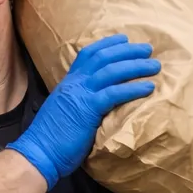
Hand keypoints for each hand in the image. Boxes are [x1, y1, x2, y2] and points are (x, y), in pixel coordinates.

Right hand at [9, 35, 160, 188]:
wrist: (38, 153)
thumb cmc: (51, 140)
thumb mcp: (64, 112)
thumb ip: (78, 103)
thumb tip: (94, 104)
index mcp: (68, 84)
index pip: (87, 54)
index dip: (107, 44)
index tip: (124, 39)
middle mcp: (74, 84)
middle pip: (103, 57)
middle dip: (127, 50)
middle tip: (147, 49)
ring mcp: (80, 95)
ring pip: (111, 71)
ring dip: (136, 66)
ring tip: (154, 66)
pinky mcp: (88, 109)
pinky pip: (114, 93)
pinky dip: (133, 88)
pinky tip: (148, 87)